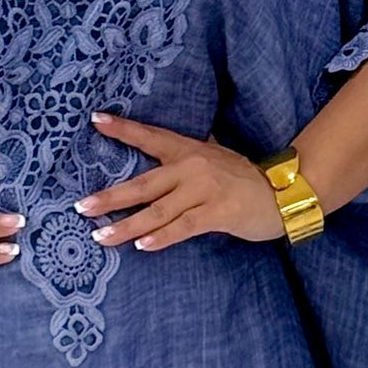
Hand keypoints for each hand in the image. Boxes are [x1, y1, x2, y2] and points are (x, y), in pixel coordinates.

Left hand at [75, 112, 282, 250]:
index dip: (123, 129)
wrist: (285, 192)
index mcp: (189, 150)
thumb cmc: (246, 177)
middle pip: (142, 184)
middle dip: (110, 197)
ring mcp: (203, 191)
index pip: (150, 137)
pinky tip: (142, 247)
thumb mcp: (218, 155)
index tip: (96, 120)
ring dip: (126, 226)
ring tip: (101, 237)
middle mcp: (192, 168)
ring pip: (156, 211)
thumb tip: (177, 140)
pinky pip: (182, 227)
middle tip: (81, 207)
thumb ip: (196, 150)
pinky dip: (161, 237)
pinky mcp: (216, 214)